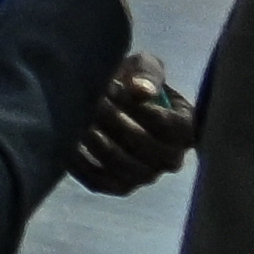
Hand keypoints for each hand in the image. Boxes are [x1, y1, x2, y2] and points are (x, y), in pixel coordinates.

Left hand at [64, 53, 201, 196]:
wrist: (111, 100)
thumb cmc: (133, 80)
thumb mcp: (145, 66)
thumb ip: (147, 74)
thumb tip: (141, 91)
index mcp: (185, 130)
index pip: (170, 126)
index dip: (143, 109)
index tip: (116, 89)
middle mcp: (170, 159)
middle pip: (143, 145)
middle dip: (114, 119)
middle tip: (91, 100)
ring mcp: (145, 176)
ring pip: (121, 164)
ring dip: (96, 139)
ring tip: (78, 116)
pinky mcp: (119, 187)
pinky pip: (100, 181)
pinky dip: (82, 162)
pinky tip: (67, 140)